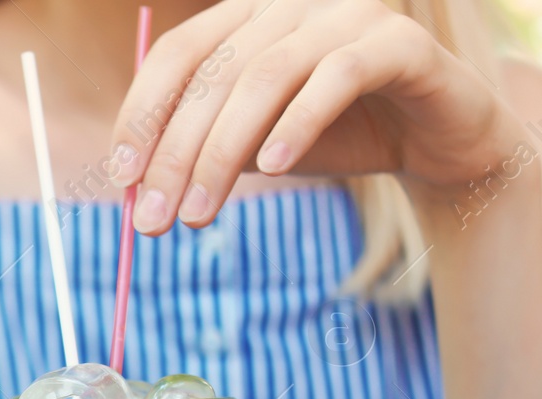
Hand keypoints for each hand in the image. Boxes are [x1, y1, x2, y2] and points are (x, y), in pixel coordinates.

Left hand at [112, 0, 523, 232]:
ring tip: (197, 213)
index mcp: (247, 18)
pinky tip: (274, 168)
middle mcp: (291, 4)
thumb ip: (202, 152)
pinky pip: (338, 76)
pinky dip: (298, 122)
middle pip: (214, 73)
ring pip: (265, 76)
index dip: (142, 114)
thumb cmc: (333, 138)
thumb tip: (137, 190)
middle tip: (153, 220)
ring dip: (221, 152)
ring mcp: (347, 14)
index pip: (177, 54)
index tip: (120, 179)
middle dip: (174, 153)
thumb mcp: (253, 147)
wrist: (434, 142)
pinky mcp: (399, 42)